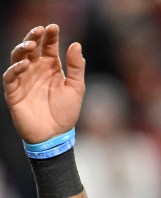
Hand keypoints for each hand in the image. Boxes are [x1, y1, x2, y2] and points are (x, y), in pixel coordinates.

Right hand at [3, 24, 84, 142]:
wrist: (55, 136)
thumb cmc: (66, 113)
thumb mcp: (76, 89)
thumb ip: (76, 68)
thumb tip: (76, 44)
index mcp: (51, 68)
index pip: (48, 47)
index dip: (50, 36)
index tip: (54, 27)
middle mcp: (36, 70)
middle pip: (31, 48)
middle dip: (34, 37)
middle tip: (40, 30)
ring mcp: (23, 79)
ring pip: (18, 58)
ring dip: (22, 49)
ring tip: (31, 44)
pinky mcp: (14, 92)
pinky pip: (10, 76)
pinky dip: (16, 69)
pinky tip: (25, 64)